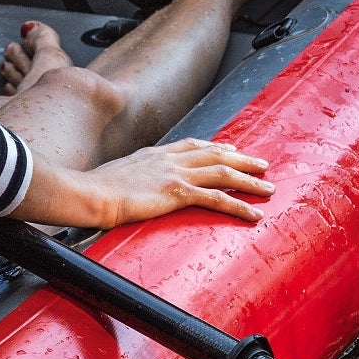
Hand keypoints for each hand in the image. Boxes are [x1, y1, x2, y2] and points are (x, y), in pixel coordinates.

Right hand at [20, 138, 273, 230]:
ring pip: (223, 172)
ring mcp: (175, 173)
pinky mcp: (177, 192)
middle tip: (262, 163)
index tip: (230, 148)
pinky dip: (240, 205)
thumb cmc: (94, 190)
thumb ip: (130, 177)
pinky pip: (217, 198)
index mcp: (154, 153)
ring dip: (250, 180)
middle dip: (242, 158)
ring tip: (268, 187)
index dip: (215, 146)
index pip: (192, 145)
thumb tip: (127, 186)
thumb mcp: (115, 176)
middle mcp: (169, 158)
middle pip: (215, 154)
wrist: (89, 193)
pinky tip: (254, 213)